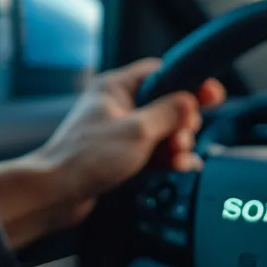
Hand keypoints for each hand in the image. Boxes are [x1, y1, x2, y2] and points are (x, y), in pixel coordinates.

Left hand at [0, 58, 223, 247]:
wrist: (55, 194)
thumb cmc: (84, 158)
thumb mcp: (137, 131)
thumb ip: (169, 113)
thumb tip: (191, 100)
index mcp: (116, 87)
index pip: (161, 72)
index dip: (188, 83)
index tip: (210, 95)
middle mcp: (117, 105)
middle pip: (167, 105)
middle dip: (183, 123)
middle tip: (183, 136)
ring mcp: (119, 132)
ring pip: (163, 132)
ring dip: (177, 144)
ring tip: (178, 156)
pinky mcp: (120, 156)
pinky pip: (153, 152)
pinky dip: (168, 159)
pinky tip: (180, 167)